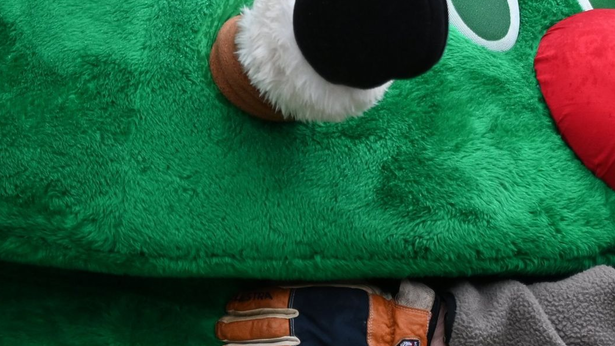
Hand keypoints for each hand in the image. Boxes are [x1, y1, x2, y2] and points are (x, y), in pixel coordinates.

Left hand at [217, 281, 442, 345]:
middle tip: (221, 327)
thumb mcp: (342, 282)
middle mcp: (299, 322)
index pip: (264, 300)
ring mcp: (302, 344)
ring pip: (263, 345)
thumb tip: (289, 276)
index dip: (245, 304)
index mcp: (305, 298)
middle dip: (236, 327)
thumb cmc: (371, 305)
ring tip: (227, 342)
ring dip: (241, 343)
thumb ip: (315, 281)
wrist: (393, 334)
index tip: (232, 304)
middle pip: (258, 325)